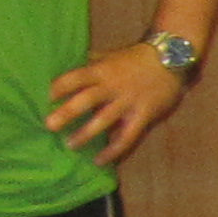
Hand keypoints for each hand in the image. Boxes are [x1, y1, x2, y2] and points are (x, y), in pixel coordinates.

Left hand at [46, 41, 190, 165]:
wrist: (170, 59)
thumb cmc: (136, 58)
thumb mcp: (111, 55)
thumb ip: (91, 62)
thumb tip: (67, 66)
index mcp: (103, 70)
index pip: (76, 77)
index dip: (60, 87)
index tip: (47, 97)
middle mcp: (113, 86)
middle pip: (86, 100)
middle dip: (67, 113)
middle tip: (49, 125)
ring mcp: (128, 102)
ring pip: (104, 120)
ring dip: (85, 134)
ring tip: (70, 145)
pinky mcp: (143, 115)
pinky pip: (127, 137)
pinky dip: (113, 150)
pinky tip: (100, 161)